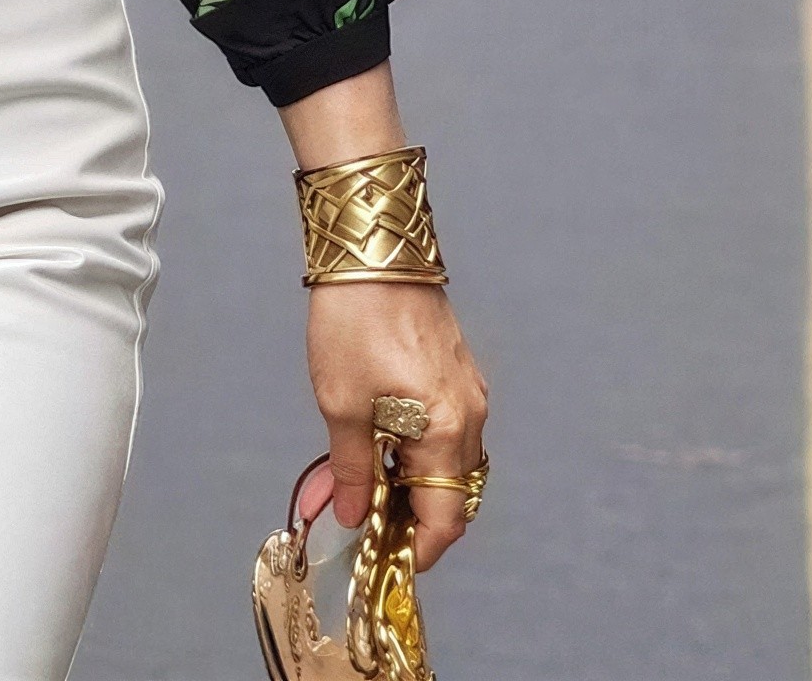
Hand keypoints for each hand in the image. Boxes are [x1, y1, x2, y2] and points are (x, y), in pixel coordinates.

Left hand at [307, 279, 488, 573]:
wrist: (373, 251)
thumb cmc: (354, 323)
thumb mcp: (341, 406)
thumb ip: (353, 469)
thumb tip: (355, 516)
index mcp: (445, 430)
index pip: (446, 517)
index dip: (418, 550)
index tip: (385, 561)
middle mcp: (469, 415)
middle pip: (455, 493)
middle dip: (414, 518)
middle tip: (368, 524)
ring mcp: (468, 392)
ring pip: (452, 463)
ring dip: (415, 483)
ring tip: (366, 483)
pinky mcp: (457, 373)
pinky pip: (448, 431)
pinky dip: (420, 450)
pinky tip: (381, 445)